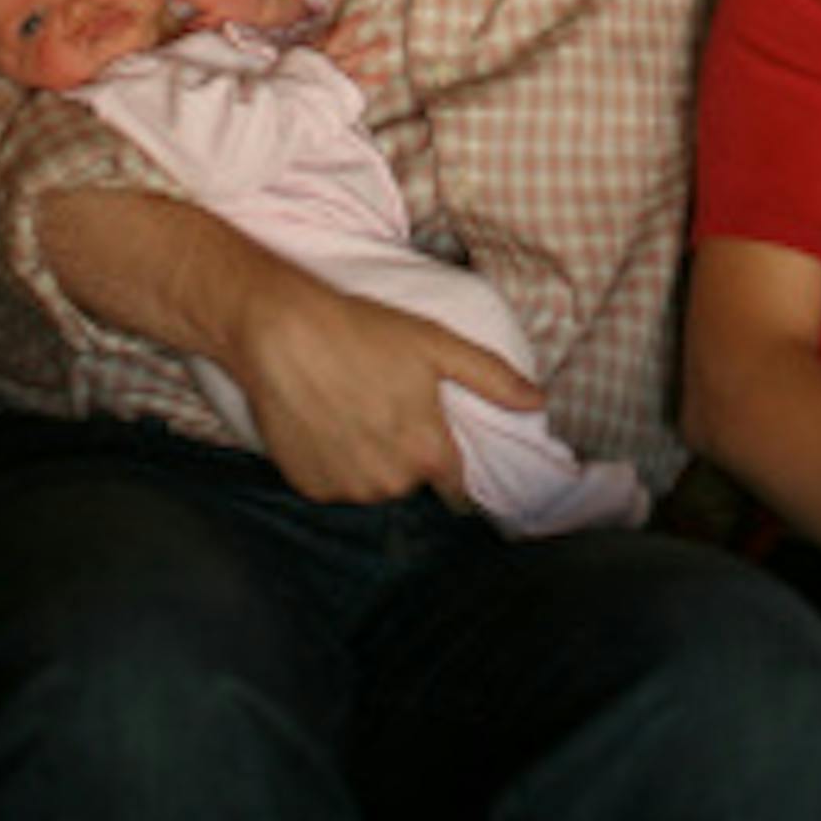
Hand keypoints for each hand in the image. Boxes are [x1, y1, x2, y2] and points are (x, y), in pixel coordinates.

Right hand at [230, 266, 544, 507]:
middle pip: (412, 480)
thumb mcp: (435, 343)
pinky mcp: (309, 487)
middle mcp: (389, 482)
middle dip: (407, 451)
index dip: (452, 466)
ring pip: (373, 484)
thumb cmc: (363, 331)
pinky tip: (325, 422)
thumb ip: (491, 378)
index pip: (456, 486)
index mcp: (426, 452)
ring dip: (371, 459)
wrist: (283, 332)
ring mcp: (345, 489)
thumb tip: (536, 402)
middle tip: (387, 404)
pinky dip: (334, 462)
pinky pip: (335, 483)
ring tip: (353, 409)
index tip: (439, 443)